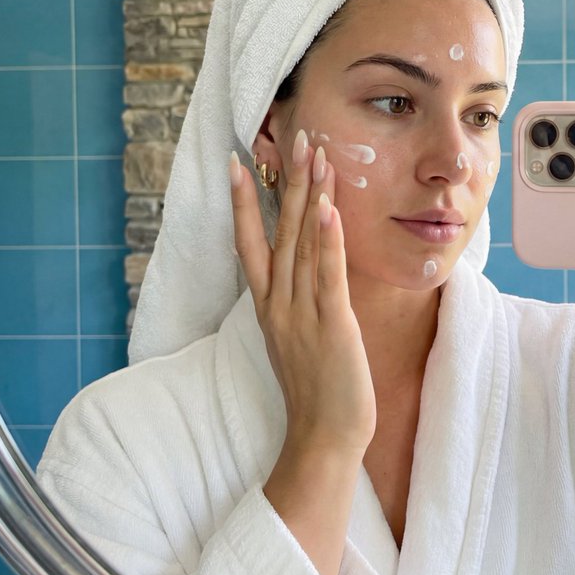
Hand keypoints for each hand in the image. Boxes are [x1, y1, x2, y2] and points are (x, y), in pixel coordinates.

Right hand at [229, 129, 376, 456]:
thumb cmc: (316, 390)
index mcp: (269, 306)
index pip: (250, 242)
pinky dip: (327, 241)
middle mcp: (279, 304)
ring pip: (303, 243)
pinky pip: (327, 276)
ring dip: (310, 196)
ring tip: (315, 154)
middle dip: (287, 182)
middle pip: (280, 231)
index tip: (242, 162)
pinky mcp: (331, 325)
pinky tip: (328, 209)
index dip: (246, 202)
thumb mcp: (297, 337)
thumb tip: (301, 270)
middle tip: (294, 136)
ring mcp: (302, 313)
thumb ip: (296, 301)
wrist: (323, 438)